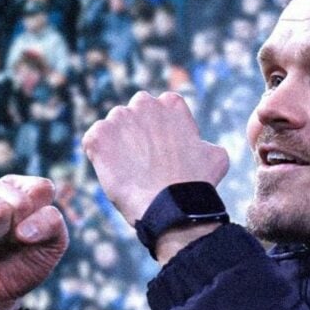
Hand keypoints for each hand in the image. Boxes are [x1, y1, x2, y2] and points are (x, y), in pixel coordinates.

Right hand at [0, 175, 67, 309]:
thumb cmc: (21, 267)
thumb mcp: (52, 246)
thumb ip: (53, 224)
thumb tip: (21, 229)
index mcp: (19, 188)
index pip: (42, 188)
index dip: (40, 219)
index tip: (30, 235)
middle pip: (20, 200)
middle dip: (19, 230)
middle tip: (7, 243)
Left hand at [82, 91, 228, 223]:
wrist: (171, 206)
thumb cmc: (196, 184)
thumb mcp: (215, 156)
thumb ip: (202, 142)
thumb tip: (199, 145)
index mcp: (171, 103)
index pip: (160, 110)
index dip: (161, 133)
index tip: (164, 153)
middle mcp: (144, 103)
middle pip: (133, 115)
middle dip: (136, 133)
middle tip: (144, 162)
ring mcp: (118, 118)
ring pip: (113, 129)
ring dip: (117, 145)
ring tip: (130, 173)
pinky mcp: (98, 136)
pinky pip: (94, 142)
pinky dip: (100, 157)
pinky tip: (115, 174)